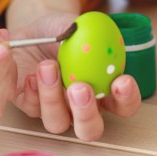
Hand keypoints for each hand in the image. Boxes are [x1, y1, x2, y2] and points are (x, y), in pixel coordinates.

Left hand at [8, 10, 141, 140]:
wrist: (33, 30)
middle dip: (86, 113)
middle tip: (80, 88)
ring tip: (47, 66)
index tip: (122, 81)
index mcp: (104, 90)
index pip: (124, 105)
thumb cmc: (63, 30)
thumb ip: (88, 33)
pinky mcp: (29, 104)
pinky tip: (31, 74)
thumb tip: (93, 34)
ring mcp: (55, 109)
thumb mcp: (76, 25)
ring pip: (57, 123)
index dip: (127, 99)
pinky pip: (31, 109)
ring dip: (52, 98)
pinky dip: (32, 92)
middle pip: (90, 130)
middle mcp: (81, 108)